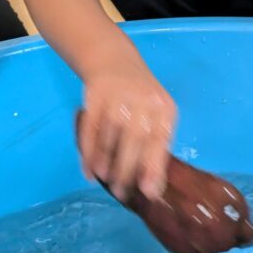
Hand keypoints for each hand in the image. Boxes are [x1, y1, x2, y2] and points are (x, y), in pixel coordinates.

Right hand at [78, 61, 175, 201]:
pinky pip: (91, 126)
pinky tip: (88, 169)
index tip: (148, 192)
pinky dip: (88, 150)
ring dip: (106, 159)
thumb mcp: (155, 115)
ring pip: (111, 132)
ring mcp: (118, 94)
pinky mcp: (95, 93)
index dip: (154, 166)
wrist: (114, 60)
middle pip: (136, 137)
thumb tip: (153, 191)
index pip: (160, 139)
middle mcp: (143, 98)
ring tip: (104, 180)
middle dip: (127, 168)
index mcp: (164, 107)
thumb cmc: (140, 98)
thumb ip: (155, 149)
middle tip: (121, 192)